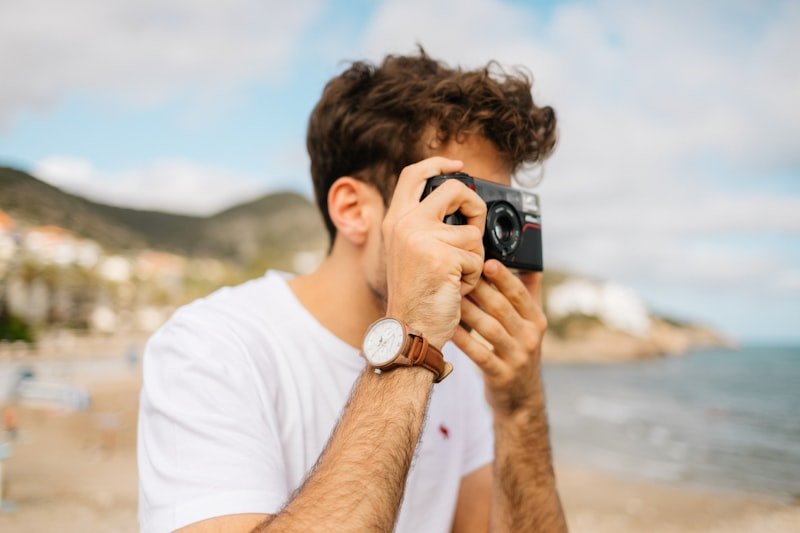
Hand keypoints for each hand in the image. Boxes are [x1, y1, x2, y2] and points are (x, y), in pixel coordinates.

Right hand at [383, 157, 486, 348]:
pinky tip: (455, 289)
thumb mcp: (411, 252)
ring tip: (454, 277)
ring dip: (472, 258)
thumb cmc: (416, 297)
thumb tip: (461, 203)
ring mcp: (422, 239)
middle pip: (453, 189)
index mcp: (395, 221)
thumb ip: (425, 226)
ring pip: (472, 233)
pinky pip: (476, 258)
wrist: (410, 331)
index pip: (413, 174)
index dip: (438, 163)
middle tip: (473, 230)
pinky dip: (473, 277)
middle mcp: (405, 224)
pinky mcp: (443, 257)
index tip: (458, 166)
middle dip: (475, 208)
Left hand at [453, 260, 547, 415]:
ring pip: (489, 329)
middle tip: (457, 275)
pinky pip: (480, 354)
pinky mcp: (502, 375)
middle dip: (479, 290)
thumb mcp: (531, 324)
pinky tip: (449, 328)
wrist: (521, 398)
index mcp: (537, 320)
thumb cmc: (519, 350)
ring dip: (468, 311)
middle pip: (502, 308)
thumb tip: (528, 260)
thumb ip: (529, 293)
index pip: (520, 294)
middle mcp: (530, 337)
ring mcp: (517, 358)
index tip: (486, 261)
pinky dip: (464, 340)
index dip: (503, 277)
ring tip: (449, 297)